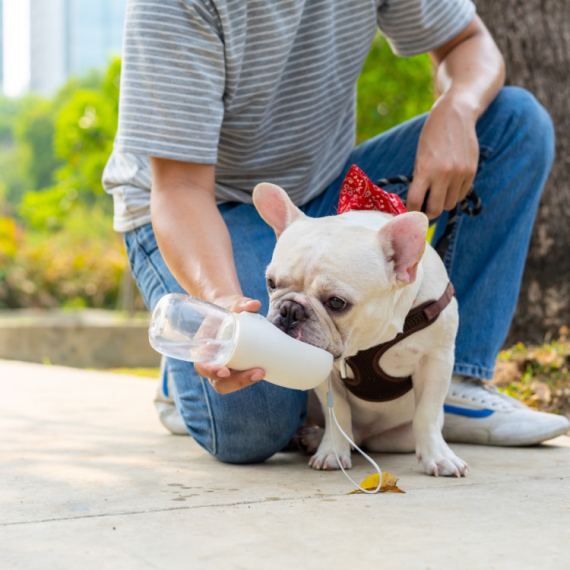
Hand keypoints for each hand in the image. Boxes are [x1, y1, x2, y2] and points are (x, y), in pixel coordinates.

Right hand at [194, 295, 264, 394]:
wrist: (231, 311)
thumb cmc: (227, 308)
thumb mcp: (231, 304)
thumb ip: (241, 304)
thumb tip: (254, 304)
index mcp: (202, 349)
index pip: (202, 366)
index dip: (211, 371)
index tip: (225, 370)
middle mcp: (210, 363)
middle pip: (218, 382)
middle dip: (237, 381)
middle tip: (257, 372)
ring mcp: (223, 368)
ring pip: (229, 384)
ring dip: (245, 382)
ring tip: (262, 372)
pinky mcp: (235, 369)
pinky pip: (240, 379)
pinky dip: (250, 378)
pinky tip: (264, 372)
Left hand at [407, 93, 478, 218]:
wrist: (455, 116)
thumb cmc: (431, 137)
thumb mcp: (419, 158)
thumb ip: (419, 180)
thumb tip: (417, 204)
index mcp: (425, 170)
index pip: (415, 202)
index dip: (411, 210)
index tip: (410, 212)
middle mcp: (443, 174)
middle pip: (435, 209)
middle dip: (427, 212)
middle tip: (424, 208)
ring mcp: (459, 174)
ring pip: (449, 204)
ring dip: (442, 202)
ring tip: (438, 193)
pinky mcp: (471, 172)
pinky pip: (461, 195)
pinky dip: (454, 195)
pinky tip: (449, 185)